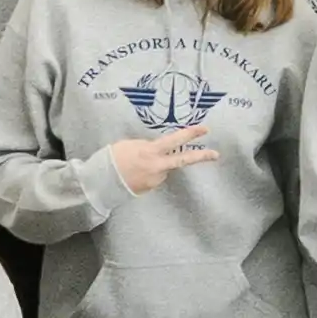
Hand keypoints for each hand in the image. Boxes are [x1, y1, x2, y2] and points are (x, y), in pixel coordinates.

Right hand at [103, 125, 223, 193]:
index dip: (190, 134)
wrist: (101, 182)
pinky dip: (148, 173)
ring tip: (134, 164)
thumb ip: (147, 146)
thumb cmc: (112, 158)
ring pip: (163, 168)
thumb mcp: (130, 144)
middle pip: (183, 160)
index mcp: (151, 152)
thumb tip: (156, 150)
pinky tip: (134, 172)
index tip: (204, 129)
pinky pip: (154, 176)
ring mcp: (155, 179)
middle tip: (215, 154)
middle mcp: (157, 167)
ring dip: (156, 164)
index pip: (175, 140)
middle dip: (201, 157)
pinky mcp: (150, 188)